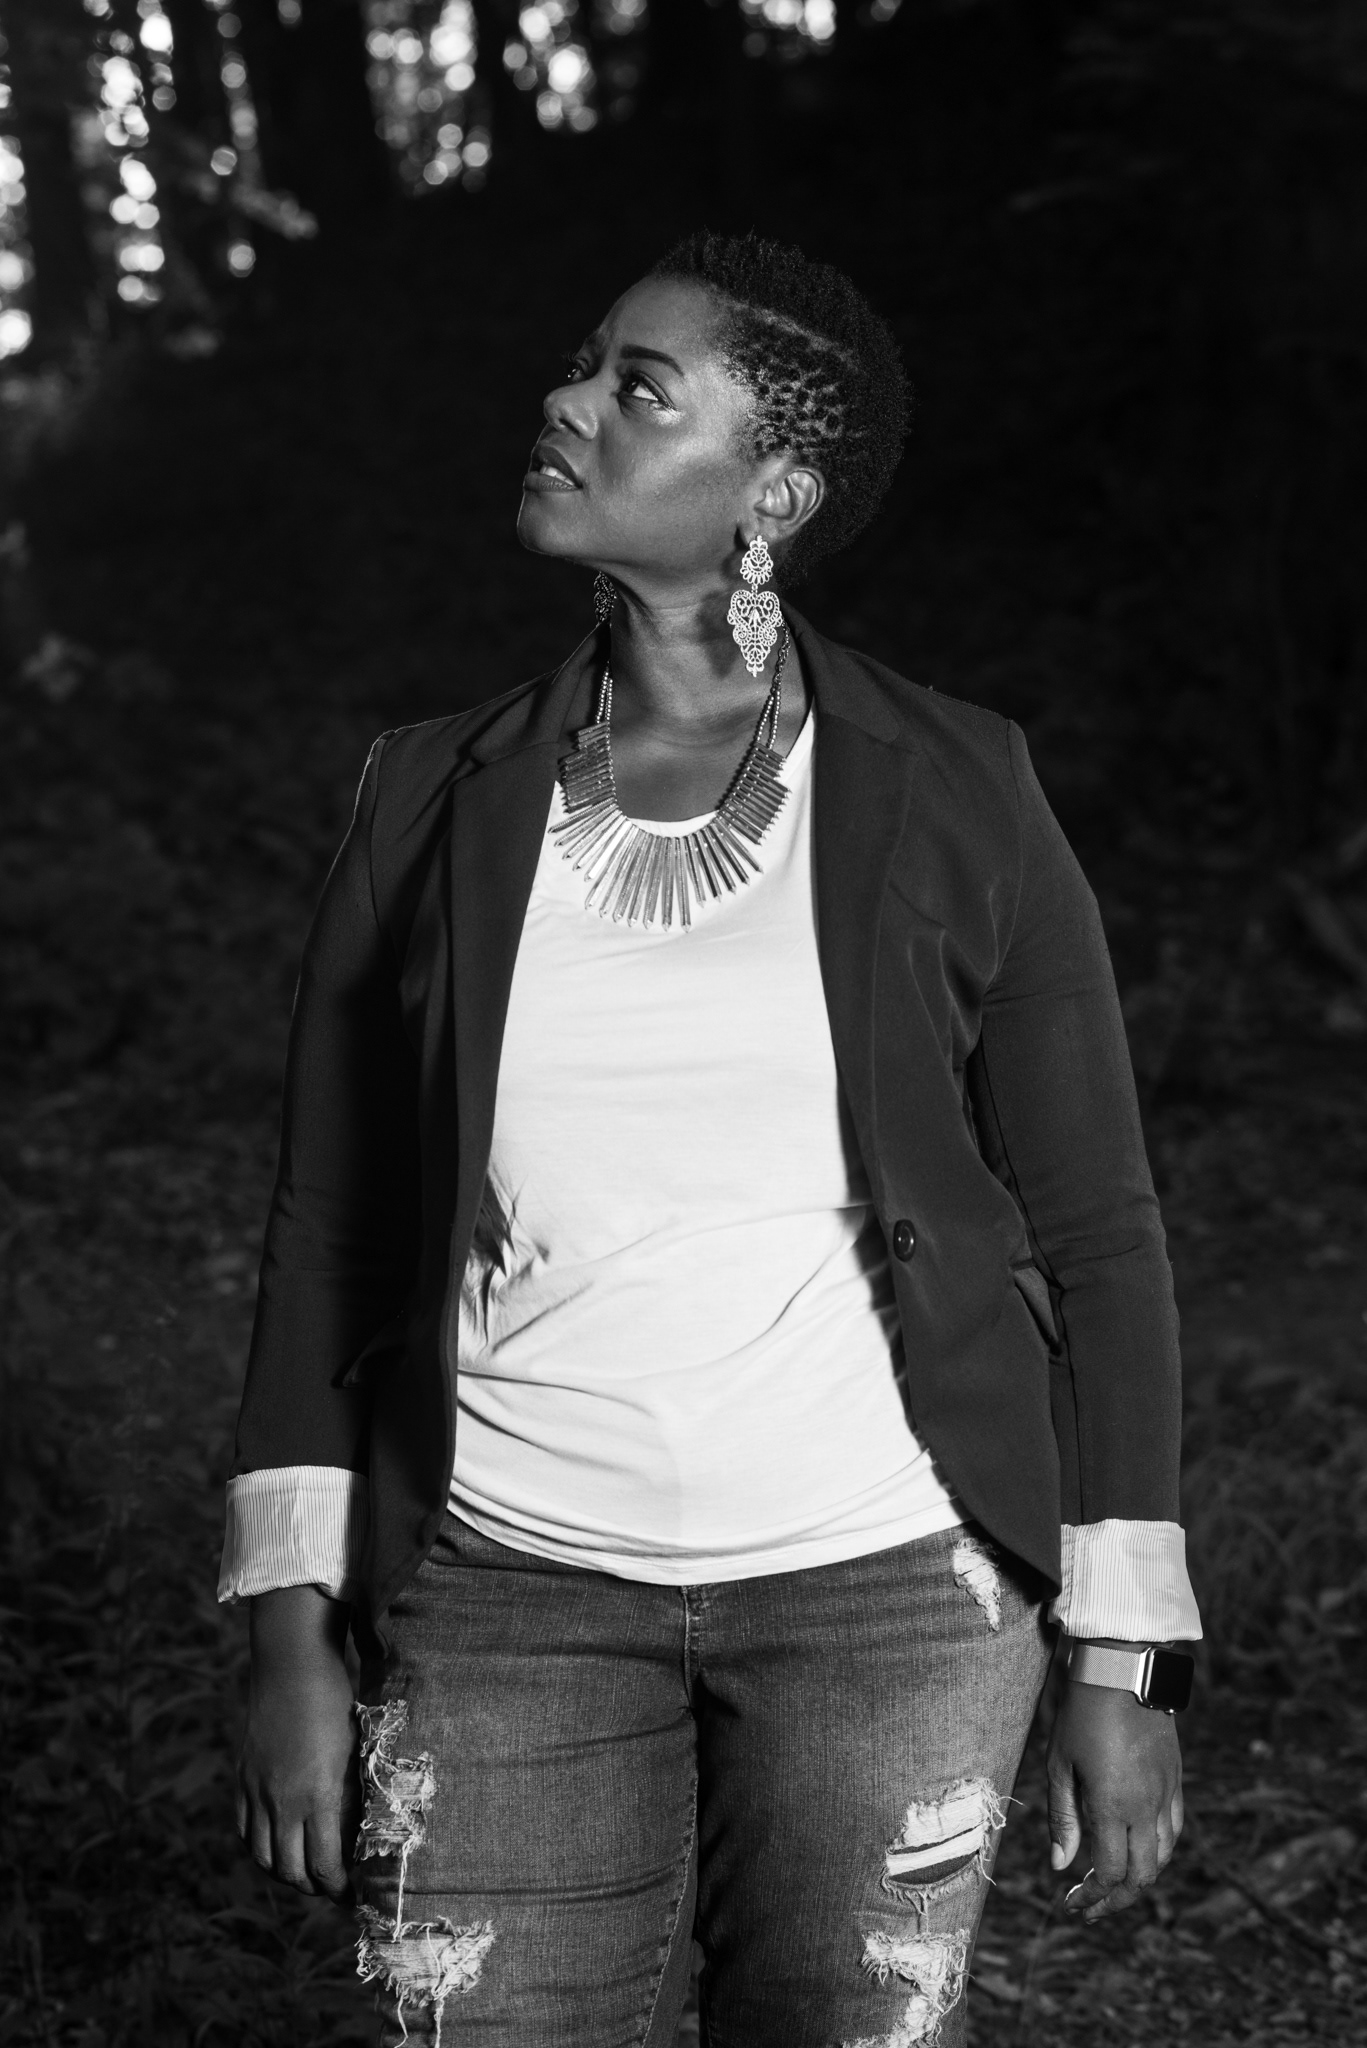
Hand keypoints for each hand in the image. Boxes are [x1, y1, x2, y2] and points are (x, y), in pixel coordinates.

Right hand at [235, 1584, 359, 1900]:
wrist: (293, 1664)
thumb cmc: (337, 1702)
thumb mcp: (356, 1753)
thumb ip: (352, 1799)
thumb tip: (359, 1839)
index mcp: (318, 1796)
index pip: (324, 1866)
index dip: (339, 1889)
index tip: (353, 1895)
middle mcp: (282, 1801)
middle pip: (291, 1871)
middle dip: (314, 1887)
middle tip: (332, 1888)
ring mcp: (257, 1791)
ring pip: (263, 1857)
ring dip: (285, 1873)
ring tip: (305, 1873)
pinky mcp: (243, 1778)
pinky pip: (243, 1830)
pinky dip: (258, 1848)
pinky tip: (275, 1848)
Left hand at [1046, 1661, 1183, 1921]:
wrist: (1123, 1671)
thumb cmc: (1081, 1714)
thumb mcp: (1059, 1764)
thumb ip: (1062, 1818)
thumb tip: (1060, 1866)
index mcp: (1113, 1807)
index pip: (1110, 1874)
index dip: (1092, 1897)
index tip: (1071, 1903)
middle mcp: (1146, 1808)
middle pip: (1141, 1876)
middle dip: (1116, 1899)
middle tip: (1090, 1904)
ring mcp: (1165, 1794)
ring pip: (1163, 1857)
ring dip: (1139, 1878)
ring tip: (1113, 1883)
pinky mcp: (1175, 1780)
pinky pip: (1174, 1828)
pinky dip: (1159, 1850)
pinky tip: (1139, 1849)